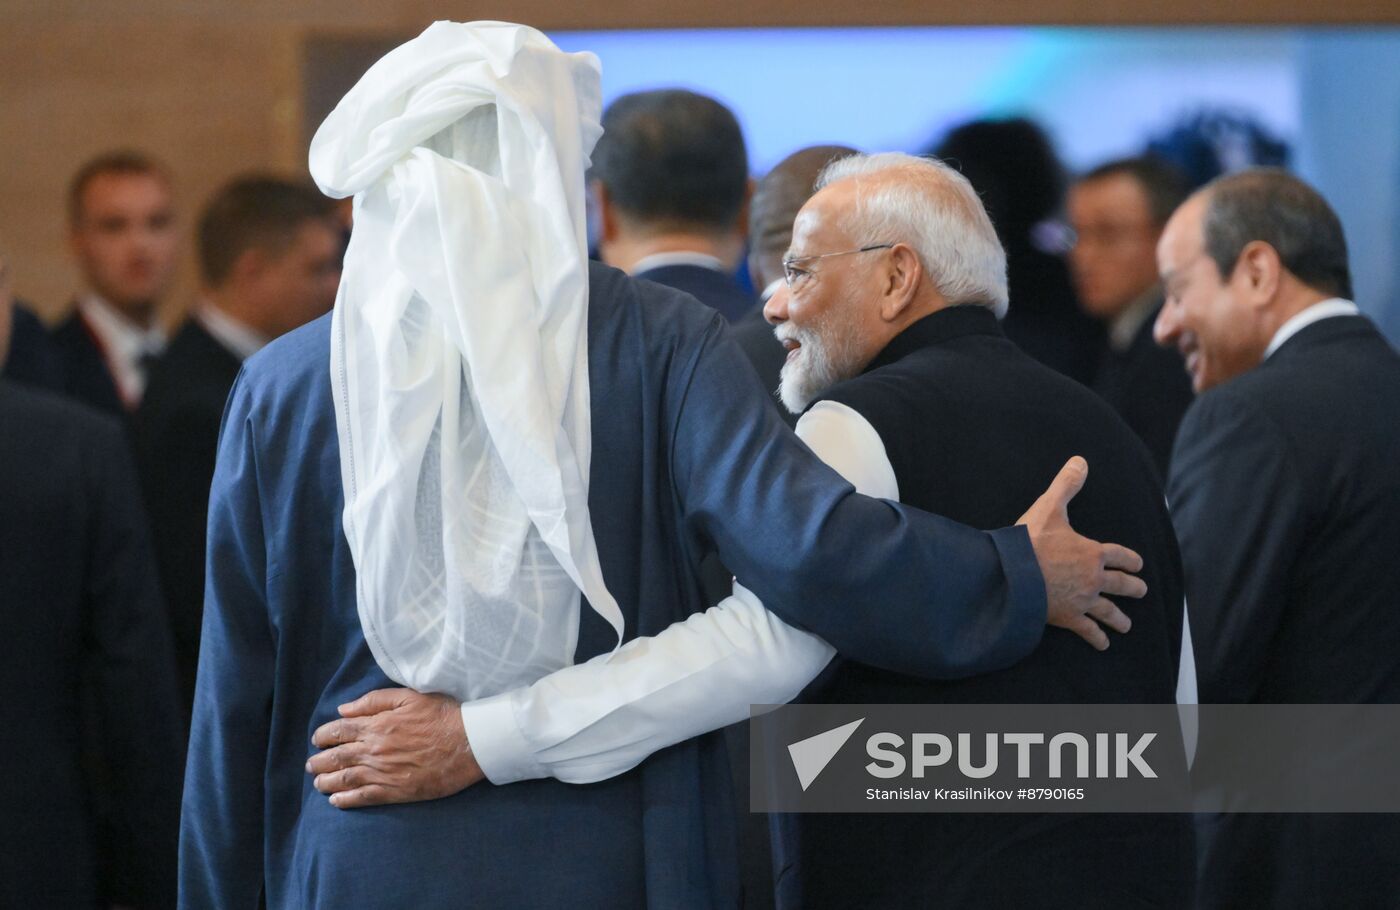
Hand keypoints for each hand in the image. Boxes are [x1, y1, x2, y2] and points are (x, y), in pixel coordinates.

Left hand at [306, 688, 484, 808]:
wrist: (469, 743)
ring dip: (327, 781)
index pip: (338, 731)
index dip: (324, 736)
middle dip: (319, 761)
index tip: (318, 739)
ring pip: (345, 779)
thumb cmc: (442, 716)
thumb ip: (374, 701)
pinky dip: (346, 800)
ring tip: (318, 782)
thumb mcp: (409, 697)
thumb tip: (344, 710)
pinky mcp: (396, 791)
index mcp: (376, 725)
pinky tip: (336, 801)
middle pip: (337, 757)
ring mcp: (384, 773)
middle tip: (312, 764)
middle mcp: (374, 750)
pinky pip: (363, 797)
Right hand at [1017, 457, 1145, 650]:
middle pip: (1120, 584)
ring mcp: (1082, 600)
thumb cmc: (1031, 541)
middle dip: (1133, 588)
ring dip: (1119, 618)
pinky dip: (1096, 638)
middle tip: (1141, 591)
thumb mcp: (1049, 507)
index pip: (1120, 555)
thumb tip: (1080, 461)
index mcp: (1092, 552)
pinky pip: (1088, 630)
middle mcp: (1094, 578)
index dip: (1130, 559)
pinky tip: (1102, 644)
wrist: (1013, 575)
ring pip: (1108, 611)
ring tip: (1126, 625)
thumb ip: (1066, 485)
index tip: (1138, 564)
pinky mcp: (1068, 618)